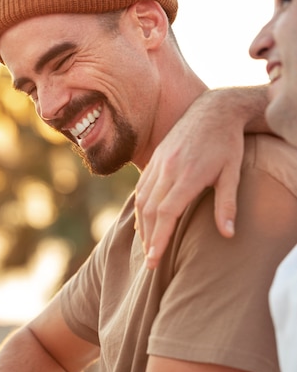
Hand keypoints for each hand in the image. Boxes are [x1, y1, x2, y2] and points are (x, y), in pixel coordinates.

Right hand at [135, 89, 244, 268]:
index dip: (158, 238)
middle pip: (149, 210)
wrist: (213, 110)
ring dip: (142, 225)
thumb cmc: (227, 143)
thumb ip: (227, 204)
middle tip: (150, 262)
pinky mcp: (155, 159)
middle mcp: (168, 169)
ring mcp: (159, 163)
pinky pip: (141, 187)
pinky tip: (143, 221)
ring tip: (147, 246)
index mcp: (187, 175)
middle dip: (148, 239)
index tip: (154, 259)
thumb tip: (228, 234)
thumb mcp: (232, 173)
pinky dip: (140, 207)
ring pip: (142, 200)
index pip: (166, 213)